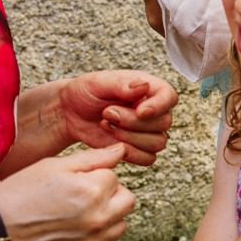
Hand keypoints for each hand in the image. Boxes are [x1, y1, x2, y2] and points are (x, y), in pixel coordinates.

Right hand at [0, 144, 135, 240]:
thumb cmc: (21, 194)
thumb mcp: (54, 166)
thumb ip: (94, 158)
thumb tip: (122, 149)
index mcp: (92, 191)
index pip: (114, 176)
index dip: (94, 175)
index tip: (74, 181)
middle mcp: (99, 218)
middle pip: (127, 200)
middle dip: (110, 194)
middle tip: (82, 194)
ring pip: (121, 223)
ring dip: (108, 215)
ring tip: (78, 212)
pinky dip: (98, 234)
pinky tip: (74, 228)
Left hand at [59, 71, 177, 165]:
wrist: (71, 113)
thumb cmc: (86, 93)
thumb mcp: (99, 82)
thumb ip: (122, 84)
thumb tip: (144, 86)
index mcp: (149, 89)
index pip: (170, 97)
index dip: (159, 106)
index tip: (140, 111)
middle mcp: (154, 111)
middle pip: (163, 123)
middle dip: (133, 122)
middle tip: (107, 113)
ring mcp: (149, 132)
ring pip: (157, 143)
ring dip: (129, 137)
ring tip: (107, 124)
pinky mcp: (140, 149)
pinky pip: (148, 158)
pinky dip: (130, 153)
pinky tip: (111, 140)